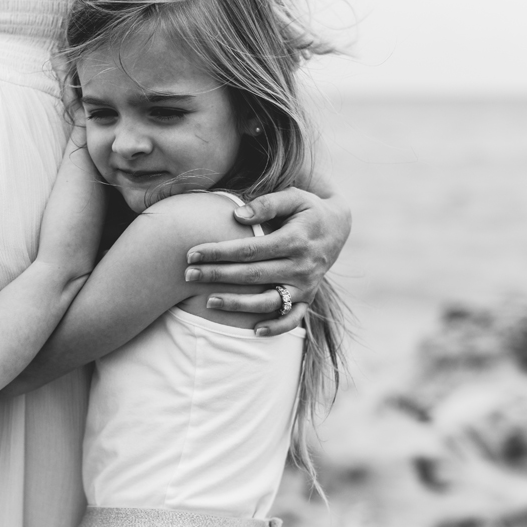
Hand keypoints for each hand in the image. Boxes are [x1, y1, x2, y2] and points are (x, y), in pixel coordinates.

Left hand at [184, 186, 351, 334]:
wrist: (339, 227)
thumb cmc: (307, 209)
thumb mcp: (293, 197)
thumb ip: (267, 203)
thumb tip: (237, 215)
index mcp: (295, 240)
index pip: (250, 249)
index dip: (219, 252)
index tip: (192, 253)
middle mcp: (301, 266)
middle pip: (253, 275)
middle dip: (218, 276)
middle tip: (188, 275)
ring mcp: (306, 285)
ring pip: (269, 301)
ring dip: (238, 304)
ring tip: (208, 302)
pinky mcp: (309, 298)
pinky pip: (293, 319)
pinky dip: (276, 327)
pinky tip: (254, 330)